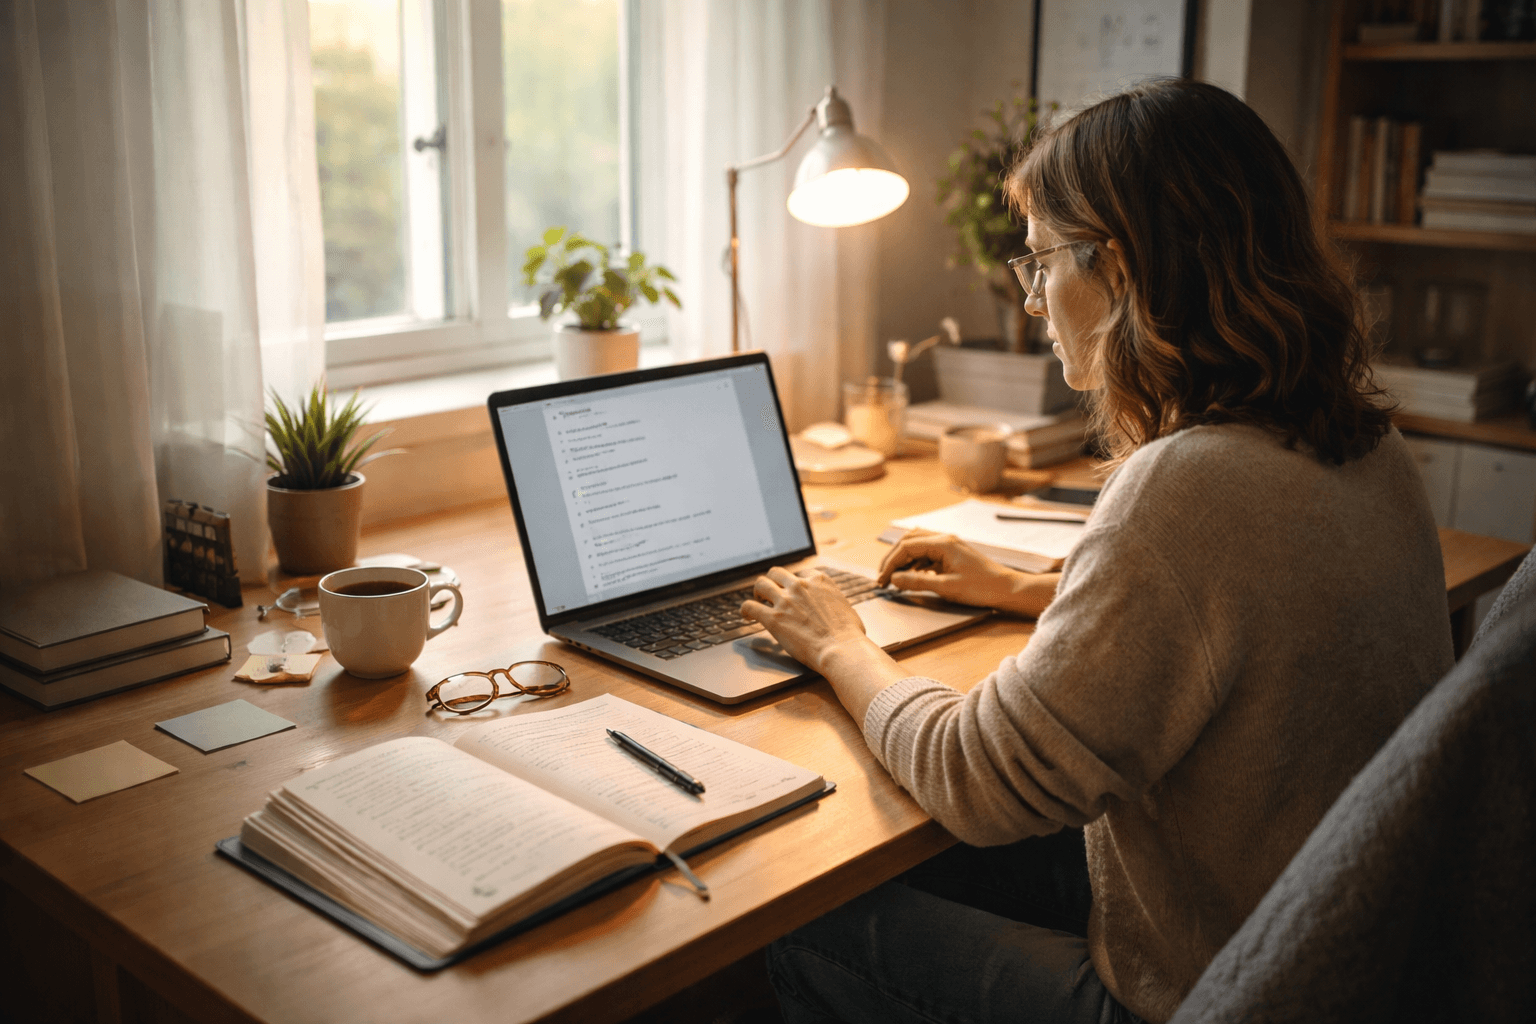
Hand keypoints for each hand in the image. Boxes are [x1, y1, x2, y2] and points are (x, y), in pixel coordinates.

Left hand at [740, 567, 872, 676]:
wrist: (842, 650)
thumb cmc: (850, 635)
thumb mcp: (846, 607)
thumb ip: (834, 602)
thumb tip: (835, 608)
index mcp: (819, 581)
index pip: (800, 574)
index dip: (793, 583)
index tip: (791, 590)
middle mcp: (800, 586)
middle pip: (776, 573)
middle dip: (772, 581)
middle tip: (769, 591)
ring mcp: (785, 601)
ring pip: (761, 584)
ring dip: (757, 591)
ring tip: (757, 599)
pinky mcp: (773, 619)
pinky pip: (751, 607)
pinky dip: (745, 609)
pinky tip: (745, 614)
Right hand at [878, 530, 1057, 616]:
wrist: (1007, 589)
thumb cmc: (982, 588)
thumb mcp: (946, 588)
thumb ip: (917, 582)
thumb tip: (895, 579)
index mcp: (943, 543)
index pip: (906, 547)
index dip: (890, 563)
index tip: (882, 580)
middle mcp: (945, 540)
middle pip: (909, 541)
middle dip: (893, 558)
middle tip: (883, 577)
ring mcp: (949, 546)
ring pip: (917, 546)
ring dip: (903, 560)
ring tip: (894, 578)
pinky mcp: (952, 555)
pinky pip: (927, 554)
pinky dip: (915, 563)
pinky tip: (912, 577)